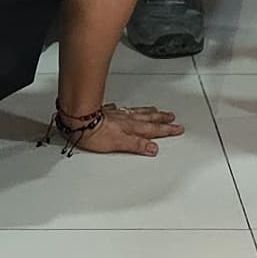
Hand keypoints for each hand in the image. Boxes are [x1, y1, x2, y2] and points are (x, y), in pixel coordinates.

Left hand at [62, 101, 184, 156]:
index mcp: (131, 128)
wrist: (79, 120)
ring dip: (150, 112)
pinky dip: (130, 109)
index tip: (177, 129)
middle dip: (162, 119)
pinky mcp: (107, 112)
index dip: (166, 130)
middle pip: (148, 119)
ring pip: (138, 112)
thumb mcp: (119, 144)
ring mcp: (118, 115)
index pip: (153, 129)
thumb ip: (136, 145)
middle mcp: (126, 120)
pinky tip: (128, 108)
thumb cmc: (95, 133)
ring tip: (158, 110)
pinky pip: (123, 109)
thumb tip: (153, 148)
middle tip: (172, 118)